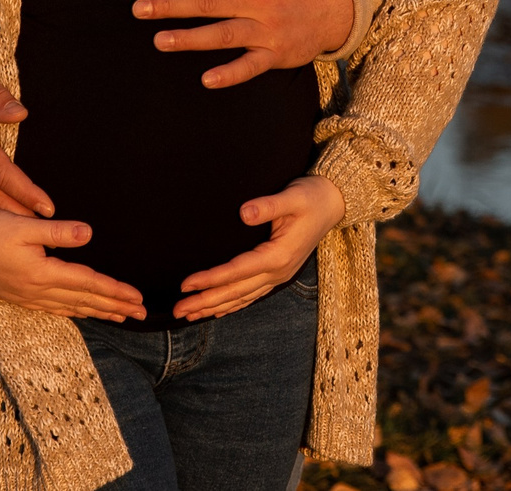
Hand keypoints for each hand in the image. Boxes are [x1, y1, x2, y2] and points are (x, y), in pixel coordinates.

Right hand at [0, 208, 144, 321]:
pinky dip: (73, 312)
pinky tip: (80, 312)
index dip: (116, 291)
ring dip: (98, 311)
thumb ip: (57, 232)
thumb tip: (89, 235)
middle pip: (84, 301)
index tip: (139, 298)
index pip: (88, 284)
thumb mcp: (23, 226)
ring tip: (119, 316)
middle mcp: (36, 291)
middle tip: (141, 314)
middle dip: (115, 307)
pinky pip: (53, 309)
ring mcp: (25, 296)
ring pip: (70, 308)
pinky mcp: (16, 295)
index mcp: (41, 274)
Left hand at [135, 0, 353, 88]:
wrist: (341, 2)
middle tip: (139, 9)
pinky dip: (230, 73)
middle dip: (172, 5)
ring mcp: (269, 28)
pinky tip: (207, 79)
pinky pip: (251, 66)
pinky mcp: (278, 54)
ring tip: (159, 41)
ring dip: (191, 38)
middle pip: (209, 2)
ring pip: (224, 33)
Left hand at [175, 175, 342, 320]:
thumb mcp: (293, 196)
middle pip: (236, 292)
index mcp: (279, 255)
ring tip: (188, 315)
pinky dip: (232, 305)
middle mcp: (278, 272)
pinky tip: (216, 311)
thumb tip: (243, 213)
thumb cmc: (311, 196)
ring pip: (242, 298)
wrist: (333, 202)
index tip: (186, 284)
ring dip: (214, 308)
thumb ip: (269, 205)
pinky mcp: (278, 274)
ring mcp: (279, 276)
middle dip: (205, 301)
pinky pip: (251, 295)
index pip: (237, 271)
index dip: (211, 279)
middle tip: (177, 310)